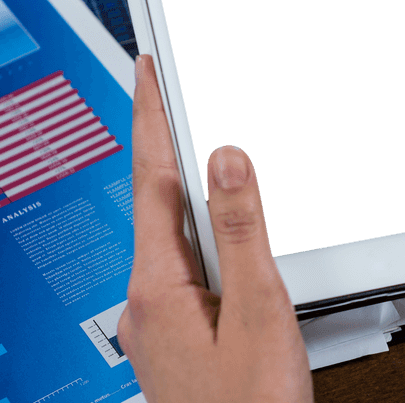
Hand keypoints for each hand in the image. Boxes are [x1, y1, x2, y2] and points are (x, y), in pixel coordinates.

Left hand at [117, 54, 313, 402]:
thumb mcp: (257, 313)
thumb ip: (240, 232)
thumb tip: (224, 159)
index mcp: (157, 286)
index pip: (150, 178)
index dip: (151, 116)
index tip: (149, 69)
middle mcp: (148, 300)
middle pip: (156, 200)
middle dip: (167, 141)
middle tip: (174, 87)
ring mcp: (160, 320)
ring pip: (173, 232)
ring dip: (188, 186)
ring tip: (201, 138)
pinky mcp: (179, 336)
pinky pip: (186, 262)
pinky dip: (203, 230)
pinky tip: (221, 227)